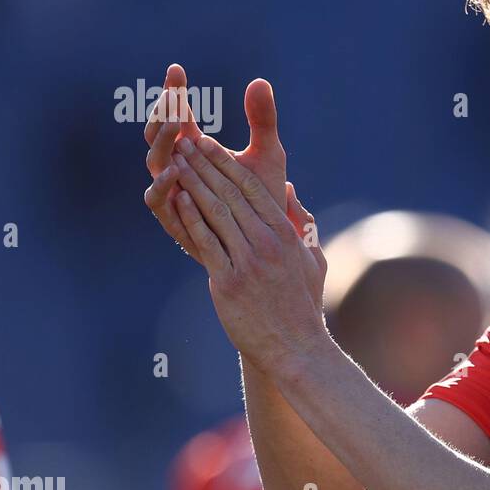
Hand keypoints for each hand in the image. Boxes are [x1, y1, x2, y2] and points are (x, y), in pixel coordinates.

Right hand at [143, 64, 288, 259]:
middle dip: (163, 114)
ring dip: (162, 143)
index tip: (177, 70)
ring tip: (175, 126)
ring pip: (154, 164)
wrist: (267, 243)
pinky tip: (175, 171)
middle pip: (158, 135)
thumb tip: (259, 81)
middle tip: (173, 96)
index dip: (174, 93)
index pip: (177, 115)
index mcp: (195, 150)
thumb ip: (262, 120)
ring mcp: (174, 193)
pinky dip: (163, 186)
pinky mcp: (176, 220)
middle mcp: (178, 168)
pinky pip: (158, 202)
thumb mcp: (268, 154)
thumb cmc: (262, 197)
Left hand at [169, 133, 328, 368]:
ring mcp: (248, 261)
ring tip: (176, 163)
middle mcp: (267, 243)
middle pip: (230, 194)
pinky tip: (177, 199)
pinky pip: (206, 242)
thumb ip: (302, 224)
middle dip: (205, 164)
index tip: (210, 144)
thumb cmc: (303, 305)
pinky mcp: (228, 281)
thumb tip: (289, 192)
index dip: (228, 163)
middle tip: (185, 142)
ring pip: (216, 212)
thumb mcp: (312, 260)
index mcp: (286, 235)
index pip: (253, 189)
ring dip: (193, 183)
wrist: (296, 346)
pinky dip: (190, 218)